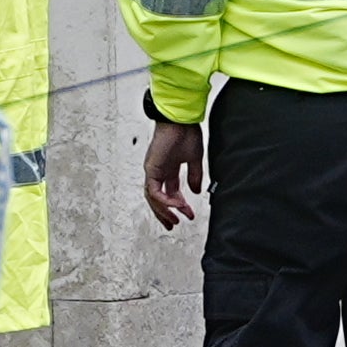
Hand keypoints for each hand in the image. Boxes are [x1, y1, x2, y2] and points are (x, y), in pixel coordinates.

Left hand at [143, 115, 207, 232]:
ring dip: (163, 211)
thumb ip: (195, 176)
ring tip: (174, 221)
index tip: (188, 214)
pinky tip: (176, 205)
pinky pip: (154, 191)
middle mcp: (158, 171)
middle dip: (165, 214)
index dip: (178, 205)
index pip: (170, 192)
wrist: (181, 120)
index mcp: (168, 168)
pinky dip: (164, 201)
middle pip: (158, 199)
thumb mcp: (194, 159)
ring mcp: (153, 170)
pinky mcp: (151, 169)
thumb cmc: (186, 133)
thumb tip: (196, 192)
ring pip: (153, 198)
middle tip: (173, 225)